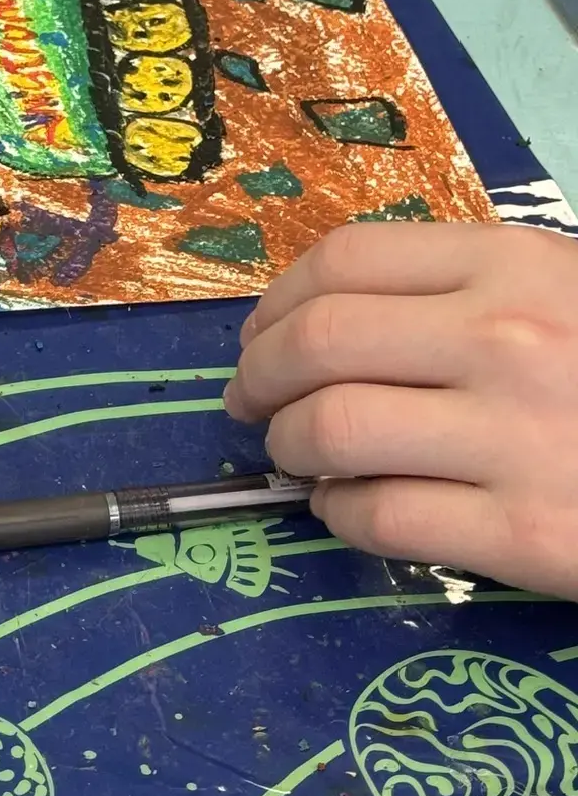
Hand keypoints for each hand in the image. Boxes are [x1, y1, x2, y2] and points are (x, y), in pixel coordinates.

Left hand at [226, 223, 577, 598]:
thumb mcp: (567, 292)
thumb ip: (465, 287)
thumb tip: (326, 316)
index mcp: (514, 265)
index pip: (343, 261)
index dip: (276, 302)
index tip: (258, 335)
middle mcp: (505, 339)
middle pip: (316, 344)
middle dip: (257, 378)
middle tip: (249, 405)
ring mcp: (515, 437)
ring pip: (329, 430)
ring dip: (287, 449)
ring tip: (297, 460)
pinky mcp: (525, 534)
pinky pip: (379, 516)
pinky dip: (338, 515)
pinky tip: (347, 510)